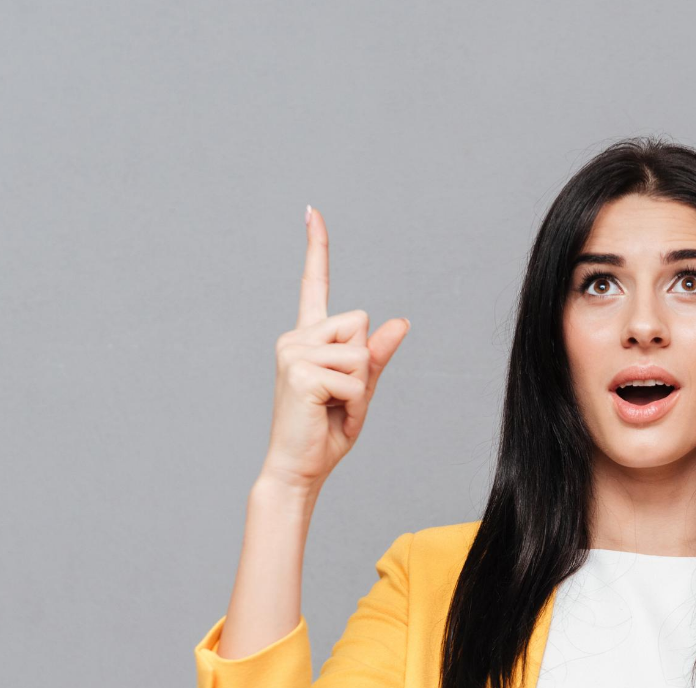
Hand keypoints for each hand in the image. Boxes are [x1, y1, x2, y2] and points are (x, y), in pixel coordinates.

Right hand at [261, 204, 409, 490]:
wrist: (299, 469)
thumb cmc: (325, 432)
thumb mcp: (360, 390)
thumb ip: (377, 356)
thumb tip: (401, 322)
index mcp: (308, 338)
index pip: (315, 284)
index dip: (317, 248)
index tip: (312, 211)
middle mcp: (296, 338)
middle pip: (360, 321)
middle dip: (364, 364)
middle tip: (339, 398)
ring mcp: (294, 351)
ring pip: (360, 351)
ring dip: (360, 387)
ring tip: (332, 407)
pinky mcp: (302, 371)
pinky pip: (355, 377)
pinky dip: (354, 402)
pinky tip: (328, 412)